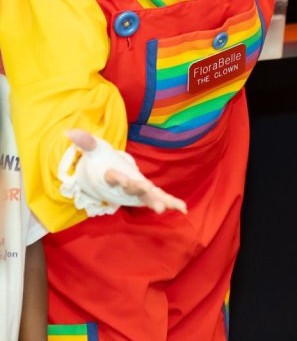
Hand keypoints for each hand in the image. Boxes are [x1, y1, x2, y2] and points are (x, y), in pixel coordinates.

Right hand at [65, 129, 186, 214]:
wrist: (102, 176)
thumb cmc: (99, 161)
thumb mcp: (94, 149)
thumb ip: (86, 142)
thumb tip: (69, 131)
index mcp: (111, 175)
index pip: (114, 177)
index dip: (119, 179)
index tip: (124, 182)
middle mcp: (124, 186)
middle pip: (132, 189)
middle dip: (140, 191)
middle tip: (149, 194)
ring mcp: (135, 191)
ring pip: (147, 197)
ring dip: (156, 202)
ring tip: (164, 208)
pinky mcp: (145, 193)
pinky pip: (160, 197)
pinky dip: (171, 202)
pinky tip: (184, 209)